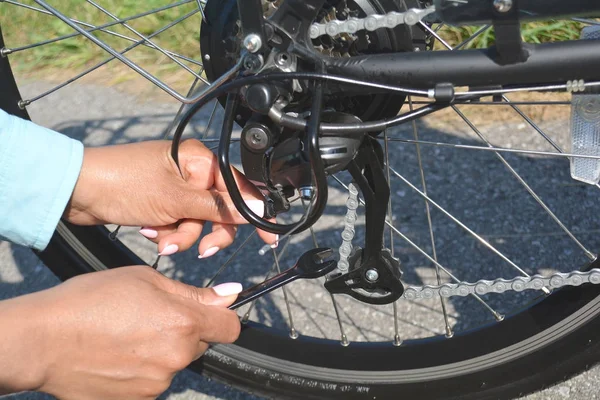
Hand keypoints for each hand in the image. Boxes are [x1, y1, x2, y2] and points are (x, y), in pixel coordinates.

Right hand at [0, 266, 241, 398]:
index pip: (230, 327)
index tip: (207, 312)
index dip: (221, 317)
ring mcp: (158, 383)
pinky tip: (118, 356)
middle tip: (150, 318)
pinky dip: (143, 370)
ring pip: (175, 363)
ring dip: (162, 352)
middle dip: (185, 331)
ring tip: (126, 337)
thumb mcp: (145, 280)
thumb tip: (230, 295)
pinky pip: (154, 381)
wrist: (43, 340)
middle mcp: (177, 357)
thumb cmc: (91, 300)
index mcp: (183, 322)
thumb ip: (192, 293)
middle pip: (200, 344)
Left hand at [65, 139, 276, 256]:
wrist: (77, 191)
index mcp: (199, 160)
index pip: (238, 187)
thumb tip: (255, 209)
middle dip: (206, 232)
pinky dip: (168, 233)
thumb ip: (217, 208)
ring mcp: (176, 187)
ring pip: (198, 222)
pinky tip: (150, 230)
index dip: (253, 212)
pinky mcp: (162, 202)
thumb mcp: (175, 200)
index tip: (268, 236)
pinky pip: (179, 224)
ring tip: (160, 238)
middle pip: (219, 210)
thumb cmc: (122, 183)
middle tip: (203, 250)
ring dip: (181, 236)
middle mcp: (191, 171)